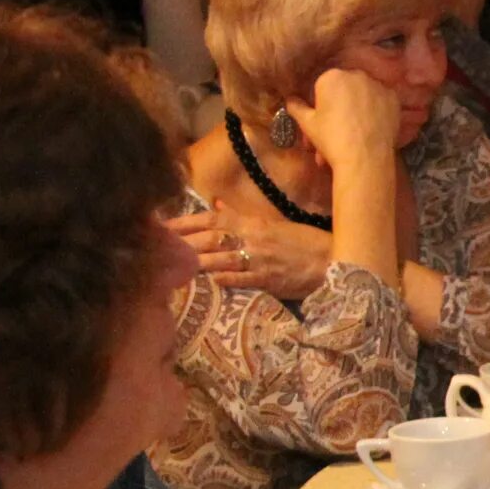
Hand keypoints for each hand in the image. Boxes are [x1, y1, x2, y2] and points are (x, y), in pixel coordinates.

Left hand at [172, 203, 329, 299]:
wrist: (333, 261)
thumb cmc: (303, 242)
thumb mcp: (273, 225)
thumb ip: (242, 217)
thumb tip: (217, 207)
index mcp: (253, 222)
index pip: (213, 219)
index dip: (186, 221)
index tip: (163, 224)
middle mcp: (253, 238)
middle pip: (210, 238)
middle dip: (182, 241)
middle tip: (156, 245)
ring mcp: (259, 260)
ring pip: (221, 258)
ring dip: (196, 261)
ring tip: (172, 264)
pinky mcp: (268, 280)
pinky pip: (241, 279)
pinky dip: (224, 279)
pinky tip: (207, 281)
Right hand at [280, 69, 401, 186]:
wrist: (364, 159)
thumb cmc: (331, 139)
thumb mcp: (307, 124)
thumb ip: (296, 107)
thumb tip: (290, 99)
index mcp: (331, 76)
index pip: (322, 87)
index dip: (321, 105)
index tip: (321, 122)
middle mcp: (356, 74)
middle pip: (344, 89)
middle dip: (339, 107)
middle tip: (336, 130)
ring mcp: (377, 85)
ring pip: (363, 95)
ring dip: (357, 109)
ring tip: (353, 133)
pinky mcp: (393, 98)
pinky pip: (381, 102)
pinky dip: (376, 112)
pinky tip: (371, 128)